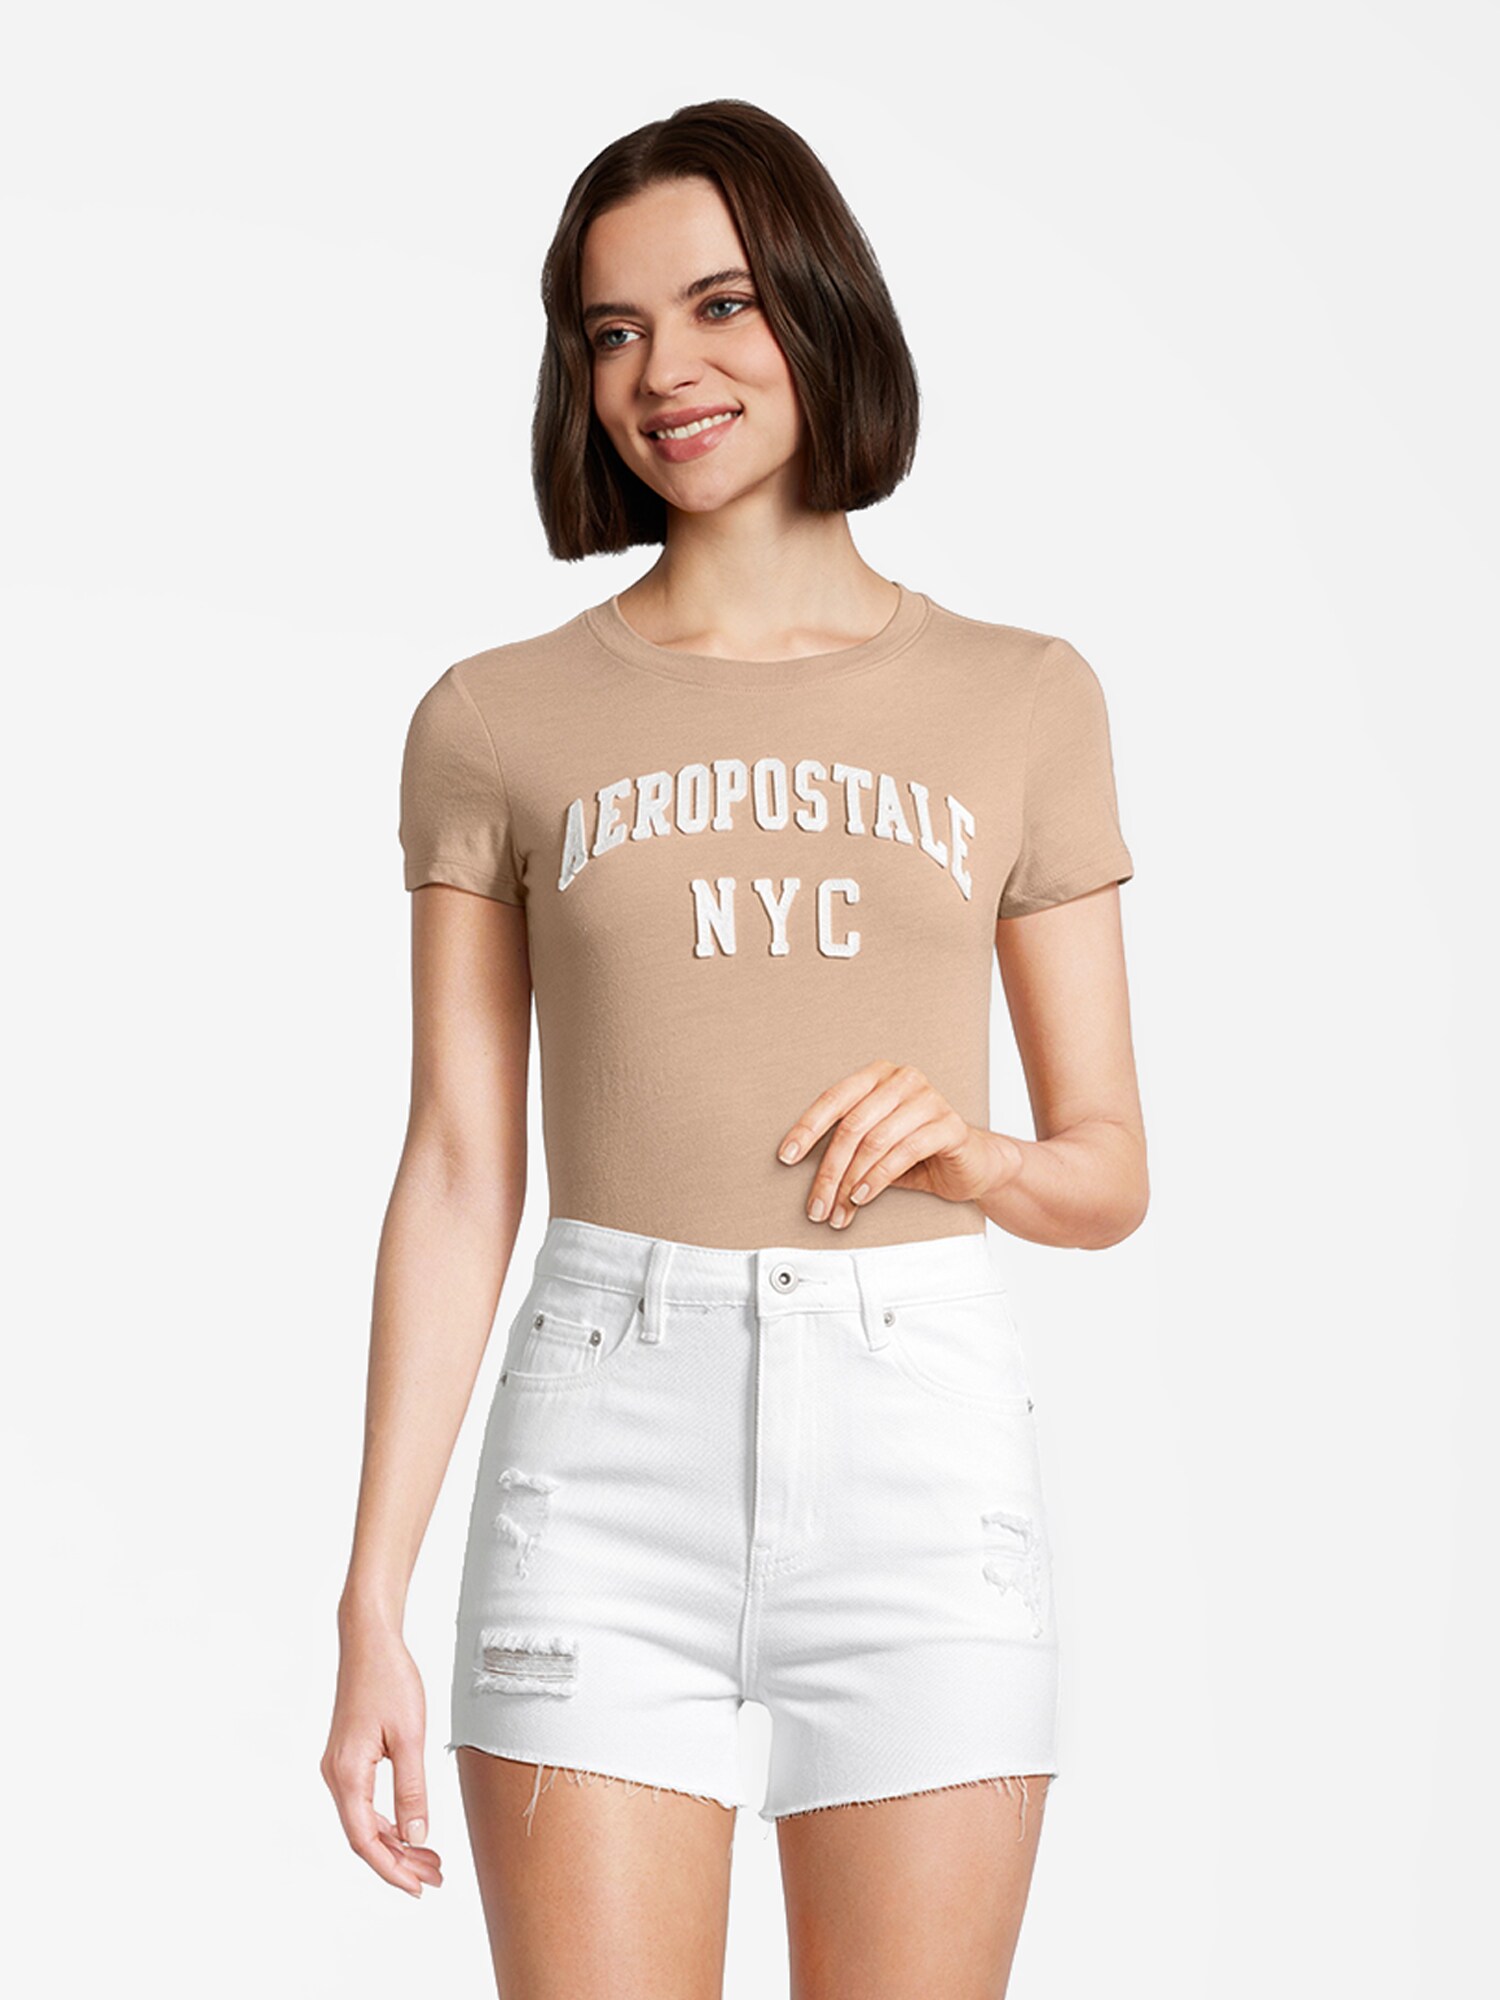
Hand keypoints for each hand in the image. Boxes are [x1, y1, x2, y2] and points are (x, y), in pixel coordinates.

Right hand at [321, 1619, 443, 1897]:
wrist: (368, 1640)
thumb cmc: (390, 1680)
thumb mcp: (410, 1737)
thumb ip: (412, 1790)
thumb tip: (417, 1837)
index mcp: (347, 1774)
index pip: (365, 1841)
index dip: (391, 1870)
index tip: (419, 1889)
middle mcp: (335, 1776)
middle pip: (363, 1836)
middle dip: (399, 1861)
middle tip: (436, 1877)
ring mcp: (338, 1767)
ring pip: (364, 1820)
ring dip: (395, 1842)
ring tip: (431, 1859)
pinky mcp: (347, 1757)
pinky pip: (364, 1802)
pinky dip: (388, 1820)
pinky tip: (411, 1828)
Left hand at [777, 1058, 1023, 1225]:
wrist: (974, 1164)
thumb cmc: (918, 1153)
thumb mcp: (875, 1147)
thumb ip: (846, 1148)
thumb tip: (802, 1171)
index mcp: (878, 1076)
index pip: (834, 1098)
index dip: (807, 1128)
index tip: (786, 1157)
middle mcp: (902, 1080)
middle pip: (852, 1126)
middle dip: (829, 1170)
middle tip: (816, 1204)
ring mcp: (928, 1099)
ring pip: (875, 1141)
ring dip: (851, 1181)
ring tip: (839, 1208)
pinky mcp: (949, 1125)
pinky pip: (904, 1151)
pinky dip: (878, 1178)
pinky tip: (863, 1197)